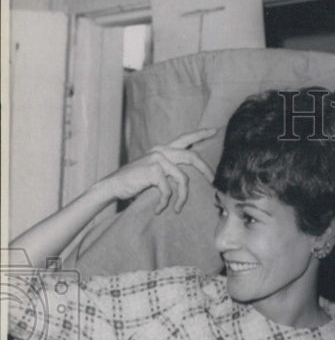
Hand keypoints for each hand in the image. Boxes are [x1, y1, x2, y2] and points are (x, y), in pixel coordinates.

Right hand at [96, 128, 216, 213]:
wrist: (114, 186)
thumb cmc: (136, 182)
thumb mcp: (156, 173)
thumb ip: (170, 169)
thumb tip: (189, 177)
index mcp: (163, 149)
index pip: (185, 138)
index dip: (200, 134)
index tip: (215, 130)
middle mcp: (162, 151)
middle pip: (192, 157)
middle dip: (205, 170)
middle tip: (213, 181)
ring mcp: (157, 159)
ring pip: (183, 179)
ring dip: (183, 198)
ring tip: (177, 208)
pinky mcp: (153, 171)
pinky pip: (168, 191)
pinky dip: (165, 203)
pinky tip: (158, 209)